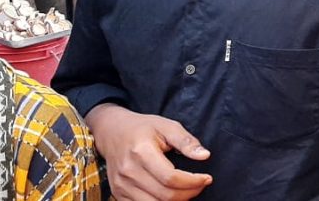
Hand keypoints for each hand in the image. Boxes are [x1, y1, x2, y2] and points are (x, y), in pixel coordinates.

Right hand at [86, 104, 211, 200]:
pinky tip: (172, 194)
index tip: (206, 178)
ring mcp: (121, 185)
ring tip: (188, 190)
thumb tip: (205, 155)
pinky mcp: (118, 193)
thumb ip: (186, 141)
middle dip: (189, 193)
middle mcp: (128, 171)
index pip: (171, 178)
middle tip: (200, 184)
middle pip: (164, 195)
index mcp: (141, 152)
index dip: (193, 182)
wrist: (112, 131)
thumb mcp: (167, 126)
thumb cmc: (142, 128)